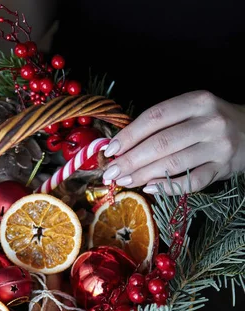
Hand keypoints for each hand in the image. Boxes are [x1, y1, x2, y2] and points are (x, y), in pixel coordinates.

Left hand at [103, 91, 244, 193]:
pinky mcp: (222, 168)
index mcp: (197, 102)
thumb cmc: (212, 122)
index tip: (110, 149)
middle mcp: (209, 122)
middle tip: (110, 172)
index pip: (155, 117)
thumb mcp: (192, 111)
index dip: (129, 134)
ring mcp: (217, 147)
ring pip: (173, 164)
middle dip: (130, 160)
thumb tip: (122, 145)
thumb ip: (163, 124)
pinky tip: (150, 187)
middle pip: (161, 143)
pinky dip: (168, 186)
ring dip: (143, 175)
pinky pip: (191, 182)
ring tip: (124, 181)